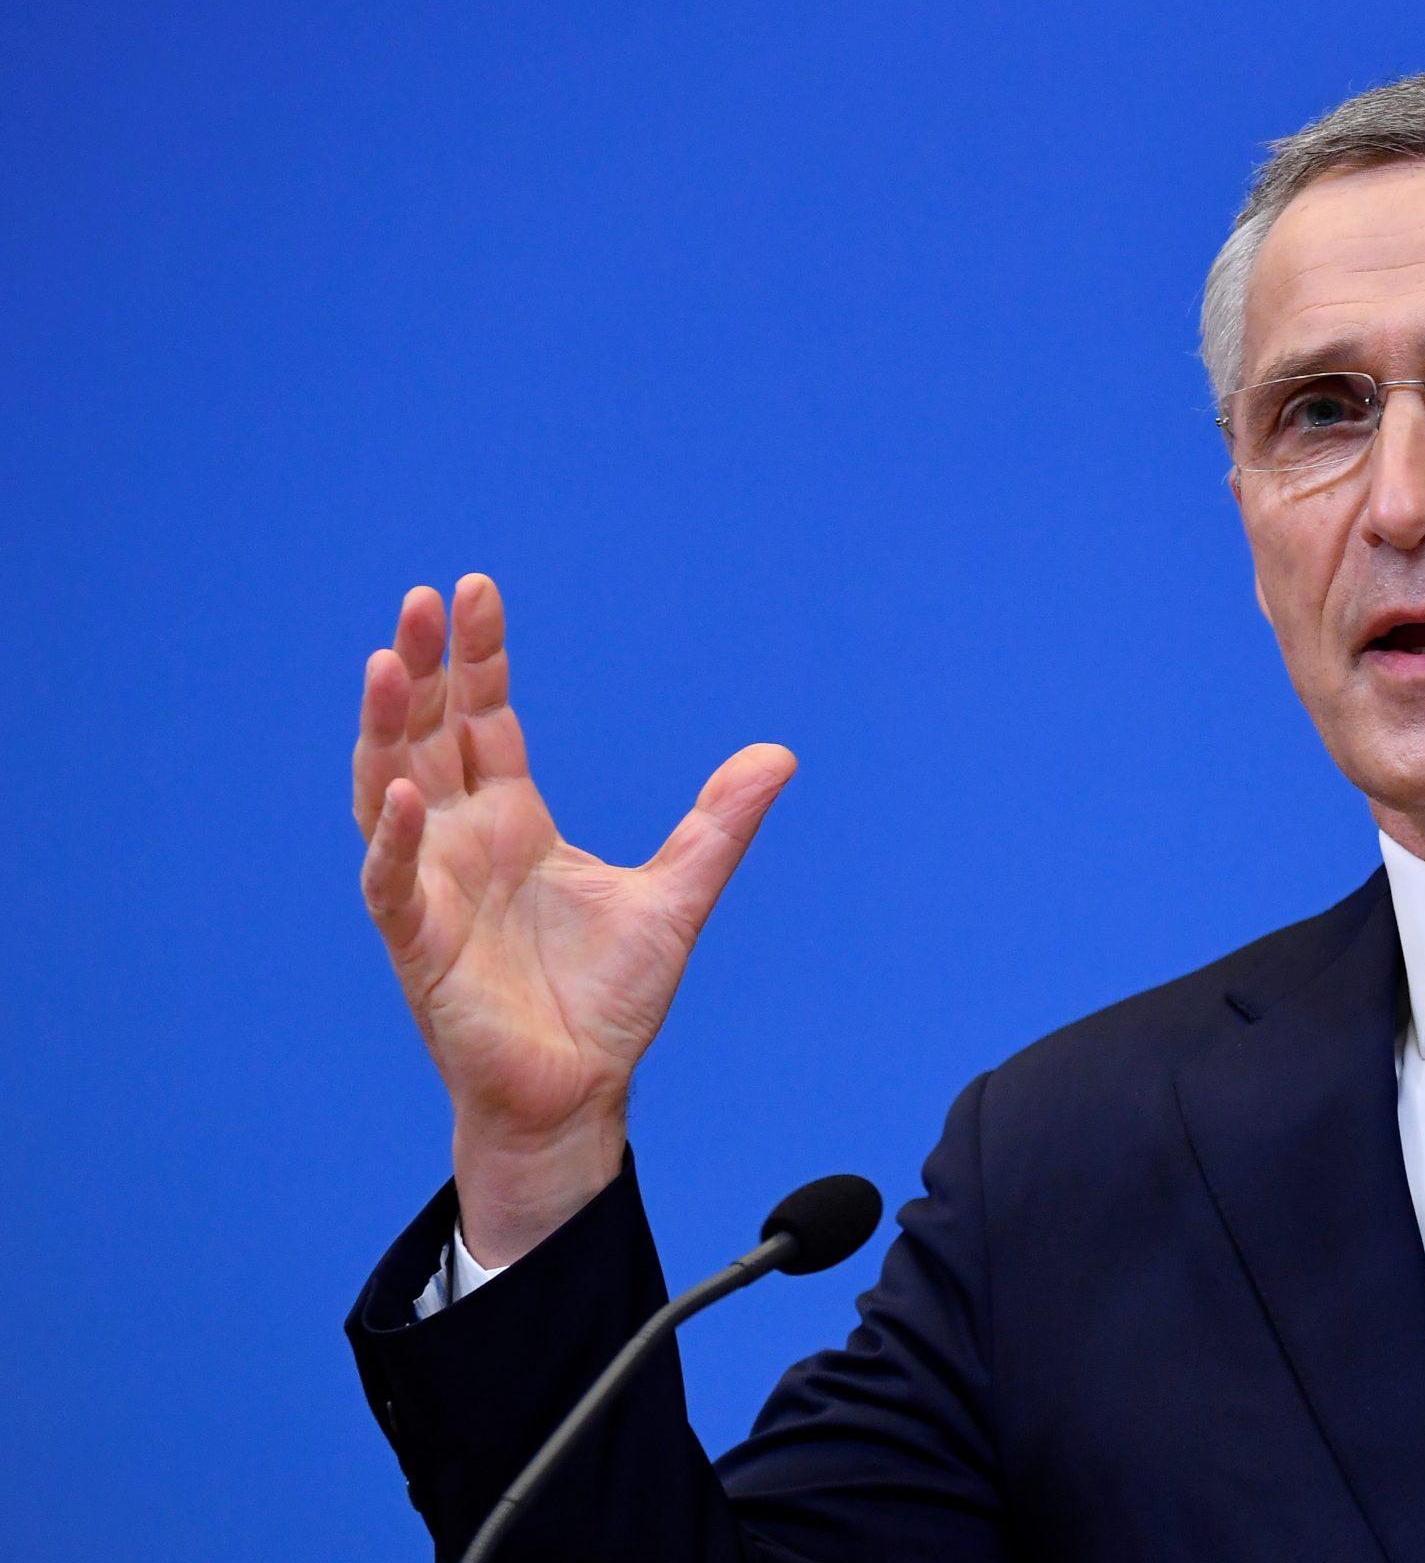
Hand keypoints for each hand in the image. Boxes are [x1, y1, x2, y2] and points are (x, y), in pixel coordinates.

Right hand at [353, 574, 795, 1261]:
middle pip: (429, 737)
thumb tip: (779, 754)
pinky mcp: (420, 948)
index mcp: (513, 822)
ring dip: (385, 732)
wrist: (580, 1094)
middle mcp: (463, 843)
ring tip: (387, 665)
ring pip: (388, 794)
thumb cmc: (608, 1000)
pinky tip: (403, 796)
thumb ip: (718, 824)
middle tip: (421, 599)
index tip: (474, 590)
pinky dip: (394, 843)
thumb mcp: (678, 897)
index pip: (486, 720)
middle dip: (424, 668)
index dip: (480, 659)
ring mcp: (434, 891)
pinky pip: (393, 886)